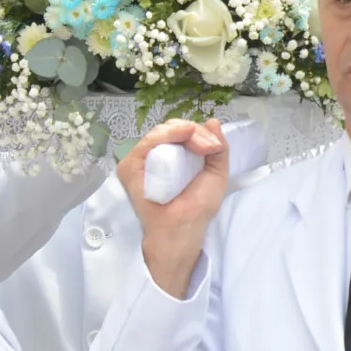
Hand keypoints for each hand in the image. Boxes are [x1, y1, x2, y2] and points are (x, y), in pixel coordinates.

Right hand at [118, 120, 226, 297]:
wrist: (182, 228)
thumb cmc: (197, 207)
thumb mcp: (217, 174)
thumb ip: (219, 149)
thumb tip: (213, 121)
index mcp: (175, 156)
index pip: (184, 132)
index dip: (199, 132)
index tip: (214, 146)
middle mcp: (158, 155)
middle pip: (172, 128)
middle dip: (193, 131)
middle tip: (208, 146)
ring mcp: (142, 160)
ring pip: (161, 131)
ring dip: (183, 131)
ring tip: (200, 144)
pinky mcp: (130, 166)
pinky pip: (146, 143)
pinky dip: (165, 135)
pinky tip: (181, 135)